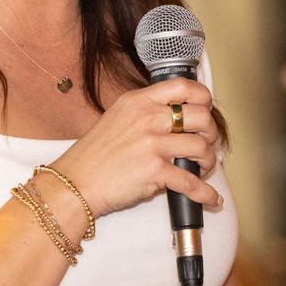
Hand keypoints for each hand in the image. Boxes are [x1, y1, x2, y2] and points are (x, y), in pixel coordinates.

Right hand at [49, 78, 223, 218]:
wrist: (74, 183)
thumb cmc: (93, 157)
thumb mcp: (117, 118)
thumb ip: (144, 114)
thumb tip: (174, 120)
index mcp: (138, 101)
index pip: (182, 86)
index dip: (203, 98)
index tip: (207, 109)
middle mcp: (146, 118)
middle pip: (200, 116)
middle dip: (212, 132)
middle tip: (208, 142)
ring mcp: (151, 144)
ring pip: (201, 147)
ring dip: (209, 161)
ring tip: (204, 168)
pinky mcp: (154, 171)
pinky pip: (191, 182)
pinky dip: (206, 193)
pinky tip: (211, 198)